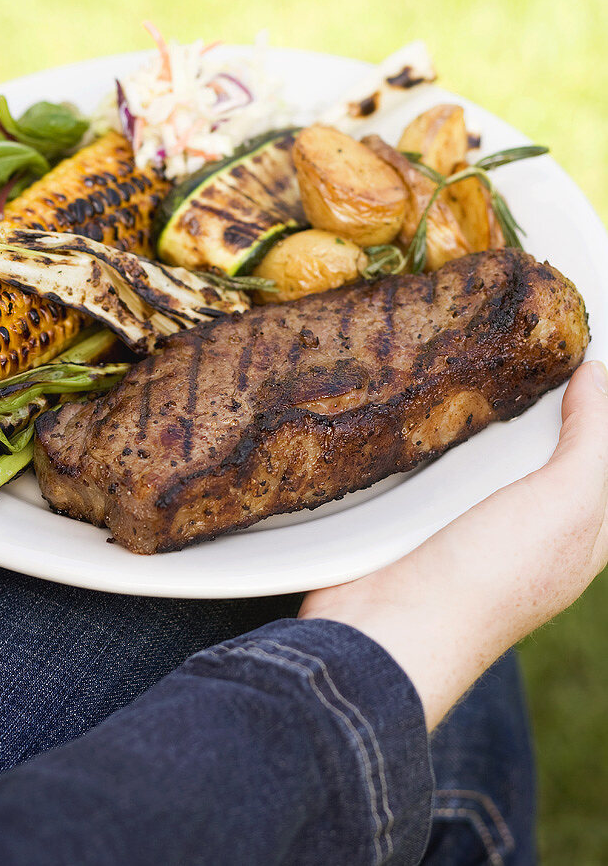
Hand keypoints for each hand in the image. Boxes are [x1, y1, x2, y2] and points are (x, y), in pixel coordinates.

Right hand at [300, 361, 607, 728]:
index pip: (599, 460)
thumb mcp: (566, 505)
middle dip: (541, 404)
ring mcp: (468, 525)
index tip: (579, 357)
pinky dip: (431, 434)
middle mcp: (528, 530)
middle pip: (543, 451)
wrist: (389, 628)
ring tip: (472, 357)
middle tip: (526, 347)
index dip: (596, 412)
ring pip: (483, 453)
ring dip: (478, 414)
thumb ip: (590, 443)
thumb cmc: (489, 580)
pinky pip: (432, 464)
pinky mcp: (416, 520)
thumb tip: (596, 377)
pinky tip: (422, 405)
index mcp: (579, 534)